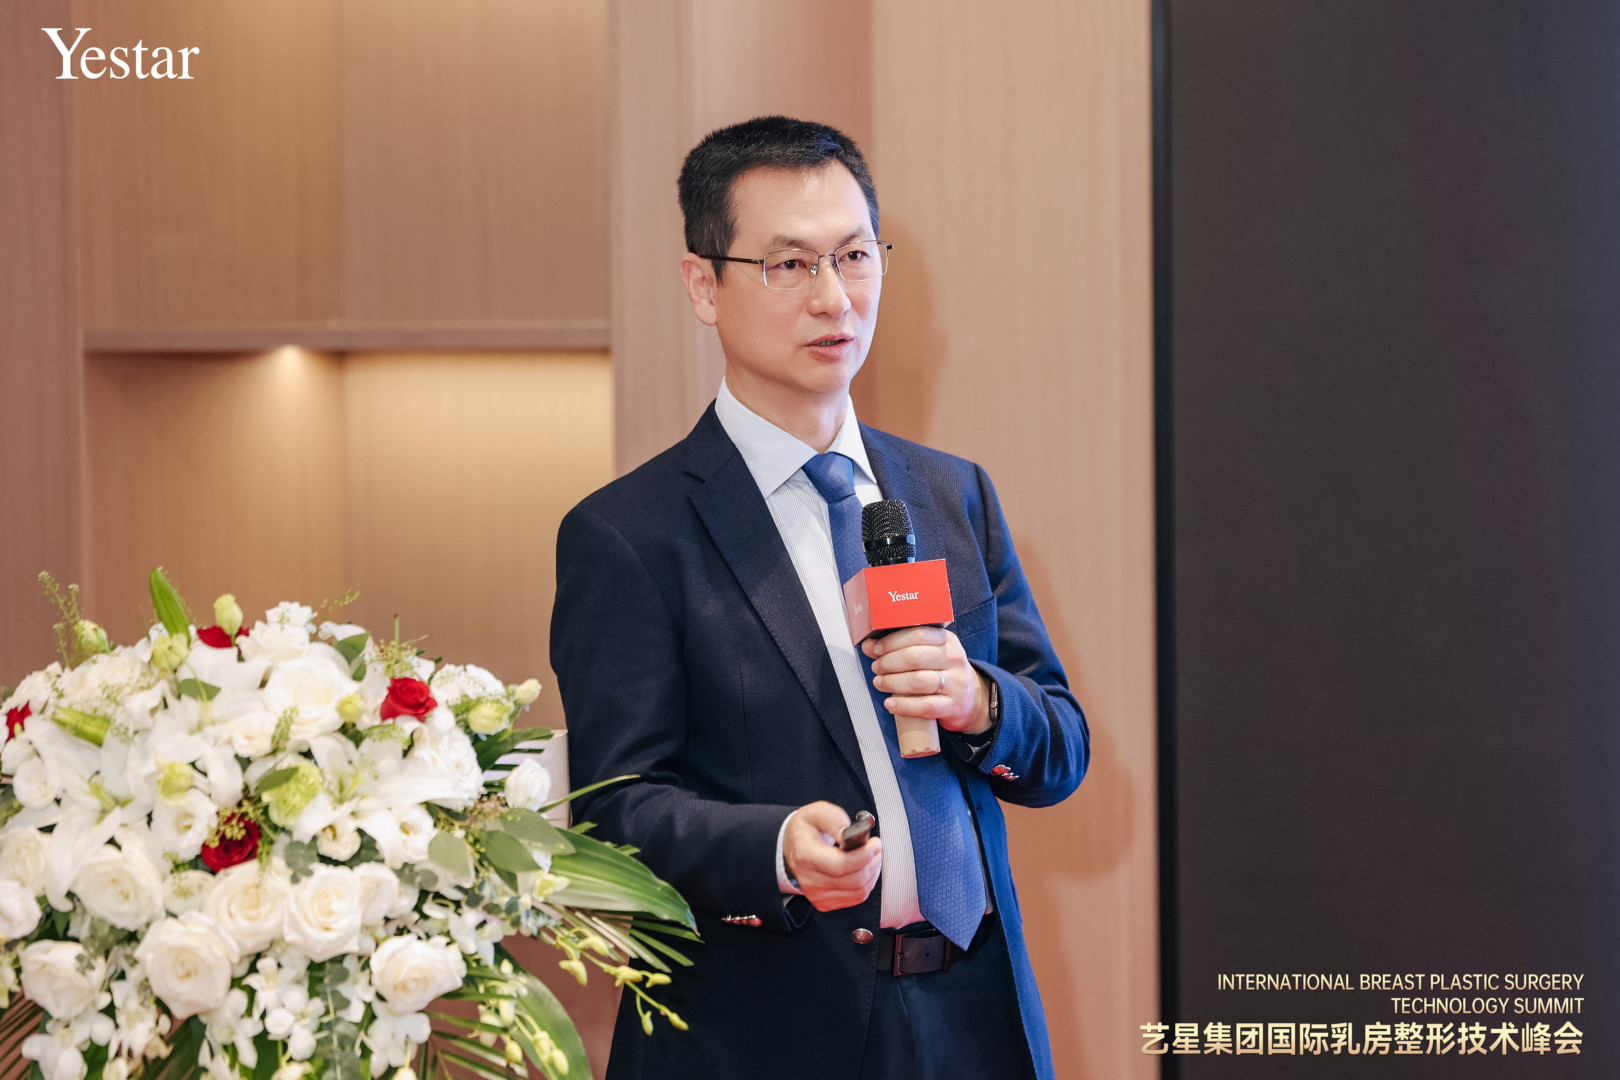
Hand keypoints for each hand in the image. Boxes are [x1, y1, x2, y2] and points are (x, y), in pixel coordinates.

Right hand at [782, 801, 882, 911]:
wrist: (794, 845)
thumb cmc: (807, 828)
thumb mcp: (817, 812)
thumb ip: (834, 819)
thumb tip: (849, 832)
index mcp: (805, 855)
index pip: (839, 865)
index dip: (863, 857)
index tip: (874, 844)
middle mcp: (809, 879)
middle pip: (853, 880)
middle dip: (872, 862)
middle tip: (876, 847)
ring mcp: (816, 894)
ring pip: (859, 891)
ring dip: (872, 873)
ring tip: (871, 856)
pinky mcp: (824, 902)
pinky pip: (856, 897)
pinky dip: (866, 883)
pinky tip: (863, 868)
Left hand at [862, 626, 991, 735]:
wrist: (971, 700)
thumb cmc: (943, 672)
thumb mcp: (928, 654)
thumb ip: (899, 648)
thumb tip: (869, 645)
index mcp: (947, 640)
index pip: (918, 634)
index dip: (892, 641)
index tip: (877, 649)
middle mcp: (953, 659)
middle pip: (915, 657)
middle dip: (889, 662)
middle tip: (877, 668)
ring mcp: (955, 683)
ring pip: (918, 681)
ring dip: (892, 683)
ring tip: (880, 683)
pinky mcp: (953, 706)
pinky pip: (926, 706)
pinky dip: (903, 705)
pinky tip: (890, 704)